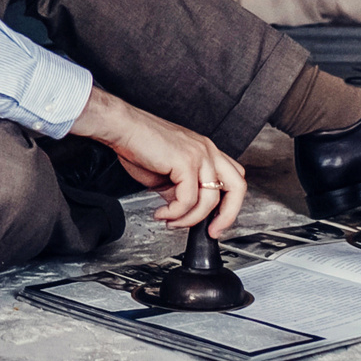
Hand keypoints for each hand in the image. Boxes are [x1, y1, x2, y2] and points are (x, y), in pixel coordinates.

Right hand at [73, 87, 248, 235]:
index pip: (234, 179)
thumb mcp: (167, 173)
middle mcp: (207, 150)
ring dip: (189, 219)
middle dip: (227, 215)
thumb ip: (182, 189)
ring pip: (210, 200)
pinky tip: (162, 213)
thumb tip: (185, 211)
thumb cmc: (139, 145)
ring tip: (171, 221)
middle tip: (212, 232)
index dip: (230, 204)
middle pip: (237, 187)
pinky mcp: (185, 161)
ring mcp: (199, 154)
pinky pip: (188, 199)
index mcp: (206, 151)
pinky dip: (175, 213)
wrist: (122, 129)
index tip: (217, 223)